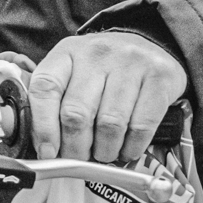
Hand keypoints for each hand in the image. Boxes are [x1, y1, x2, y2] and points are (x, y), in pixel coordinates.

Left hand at [27, 31, 187, 163]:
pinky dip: (131, 147)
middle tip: (78, 159)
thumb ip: (54, 102)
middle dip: (75, 148)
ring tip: (104, 154)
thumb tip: (45, 149)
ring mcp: (130, 63)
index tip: (47, 152)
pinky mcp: (159, 77)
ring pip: (109, 125)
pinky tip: (126, 149)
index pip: (45, 88)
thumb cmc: (103, 69)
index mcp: (66, 52)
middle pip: (76, 114)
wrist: (149, 44)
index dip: (43, 126)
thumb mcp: (72, 72)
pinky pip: (141, 126)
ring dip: (104, 151)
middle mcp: (97, 54)